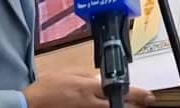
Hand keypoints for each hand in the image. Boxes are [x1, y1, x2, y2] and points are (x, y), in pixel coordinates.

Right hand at [23, 73, 154, 107]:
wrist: (30, 104)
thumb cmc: (48, 87)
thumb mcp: (71, 75)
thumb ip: (89, 77)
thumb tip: (104, 79)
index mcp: (90, 89)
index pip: (120, 91)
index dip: (138, 95)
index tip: (149, 97)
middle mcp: (91, 104)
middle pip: (120, 107)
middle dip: (134, 105)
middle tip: (146, 103)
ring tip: (131, 106)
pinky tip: (111, 107)